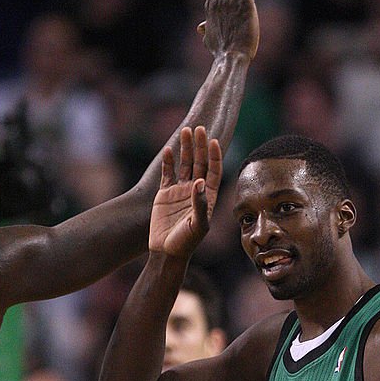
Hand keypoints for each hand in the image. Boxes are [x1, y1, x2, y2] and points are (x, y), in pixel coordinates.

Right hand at [149, 126, 221, 258]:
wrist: (166, 253)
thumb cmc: (186, 243)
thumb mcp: (198, 225)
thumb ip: (200, 204)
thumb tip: (198, 182)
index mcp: (208, 197)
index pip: (214, 171)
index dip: (215, 156)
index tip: (214, 141)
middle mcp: (195, 191)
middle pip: (199, 163)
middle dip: (200, 146)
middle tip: (199, 128)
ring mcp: (180, 191)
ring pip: (184, 164)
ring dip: (185, 148)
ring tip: (186, 131)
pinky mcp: (164, 194)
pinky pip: (167, 173)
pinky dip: (168, 162)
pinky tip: (169, 150)